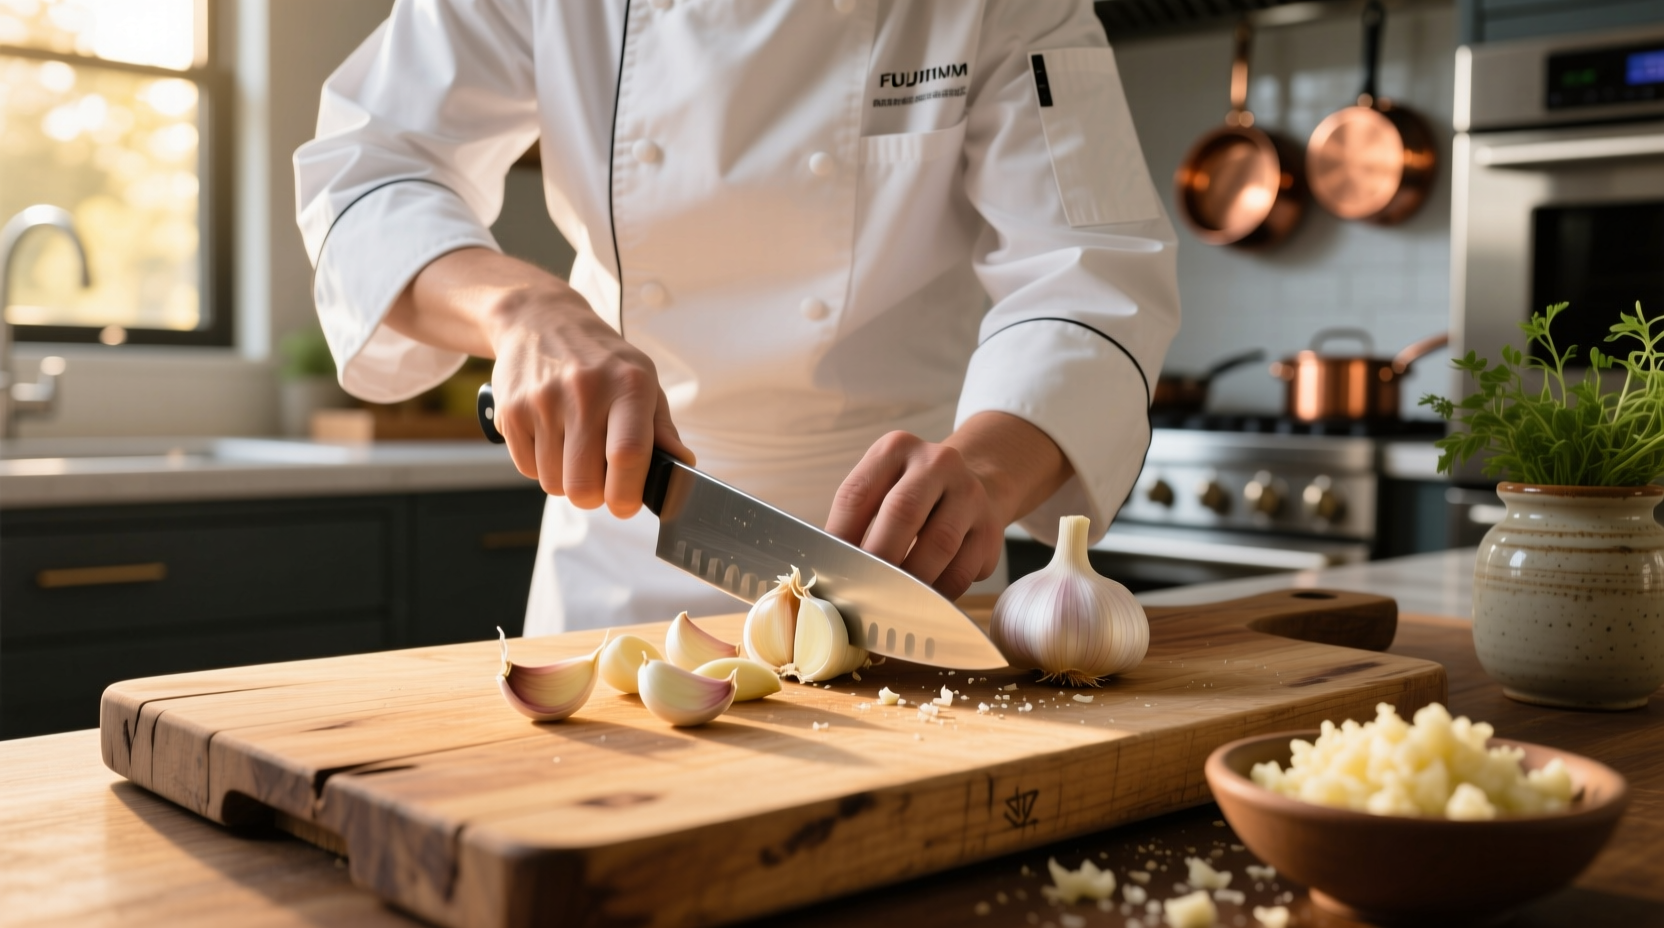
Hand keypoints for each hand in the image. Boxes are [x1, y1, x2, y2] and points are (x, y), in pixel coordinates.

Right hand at [387, 248, 692, 516]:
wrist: (539, 320)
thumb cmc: (601, 360)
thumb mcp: (642, 380)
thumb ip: (662, 430)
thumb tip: (682, 469)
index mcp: (628, 385)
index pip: (628, 455)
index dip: (627, 494)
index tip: (626, 503)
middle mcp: (585, 391)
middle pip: (584, 485)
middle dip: (594, 496)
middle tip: (600, 480)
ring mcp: (543, 401)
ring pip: (554, 484)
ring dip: (566, 479)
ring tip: (574, 447)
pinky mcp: (511, 411)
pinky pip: (528, 470)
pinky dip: (541, 465)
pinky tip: (551, 436)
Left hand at [825, 413, 1071, 599]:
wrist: (972, 486)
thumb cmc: (910, 496)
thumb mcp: (881, 489)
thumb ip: (855, 522)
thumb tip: (829, 572)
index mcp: (896, 449)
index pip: (858, 493)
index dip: (839, 536)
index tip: (829, 569)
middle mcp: (937, 463)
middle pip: (902, 512)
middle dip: (878, 558)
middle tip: (861, 590)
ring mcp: (970, 493)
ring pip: (939, 545)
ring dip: (910, 581)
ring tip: (890, 601)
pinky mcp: (992, 528)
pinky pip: (963, 570)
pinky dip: (939, 592)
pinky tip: (923, 600)